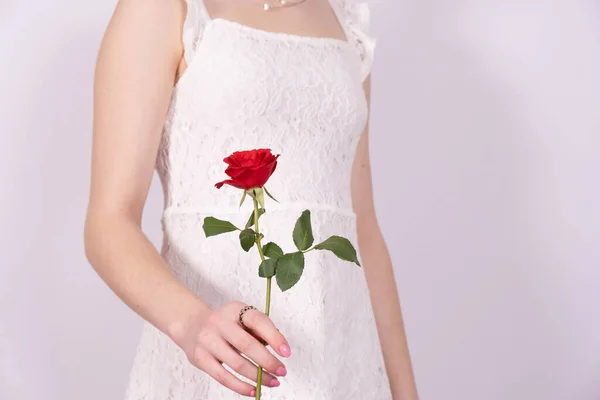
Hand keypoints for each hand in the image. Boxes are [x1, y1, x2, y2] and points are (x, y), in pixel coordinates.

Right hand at [171, 300, 291, 396]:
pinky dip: (240, 386)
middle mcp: (219, 322)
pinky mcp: (200, 358)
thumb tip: (278, 349)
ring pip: (237, 364)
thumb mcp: (240, 317)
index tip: (286, 352)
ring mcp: (208, 340)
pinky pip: (223, 377)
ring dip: (257, 376)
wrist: (191, 324)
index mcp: (234, 309)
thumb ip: (258, 330)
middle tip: (281, 371)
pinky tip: (253, 390)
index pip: (258, 321)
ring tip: (272, 382)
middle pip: (247, 345)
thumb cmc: (225, 323)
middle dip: (268, 361)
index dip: (274, 337)